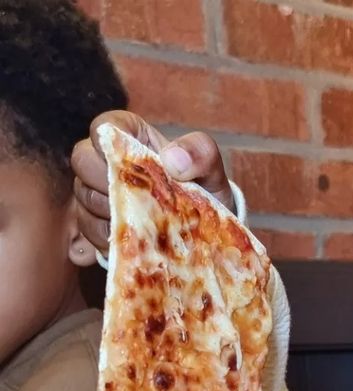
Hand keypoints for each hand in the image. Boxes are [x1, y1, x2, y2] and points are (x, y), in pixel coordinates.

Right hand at [70, 110, 233, 255]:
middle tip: (139, 201)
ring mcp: (98, 193)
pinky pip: (89, 230)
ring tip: (146, 225)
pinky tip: (136, 243)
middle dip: (106, 182)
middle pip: (82, 162)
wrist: (206, 233)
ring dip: (112, 214)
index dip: (104, 140)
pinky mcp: (96, 223)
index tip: (122, 161)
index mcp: (133, 137)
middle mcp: (108, 161)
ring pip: (83, 198)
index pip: (104, 126)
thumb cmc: (205, 193)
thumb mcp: (212, 171)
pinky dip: (111, 238)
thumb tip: (172, 159)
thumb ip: (201, 153)